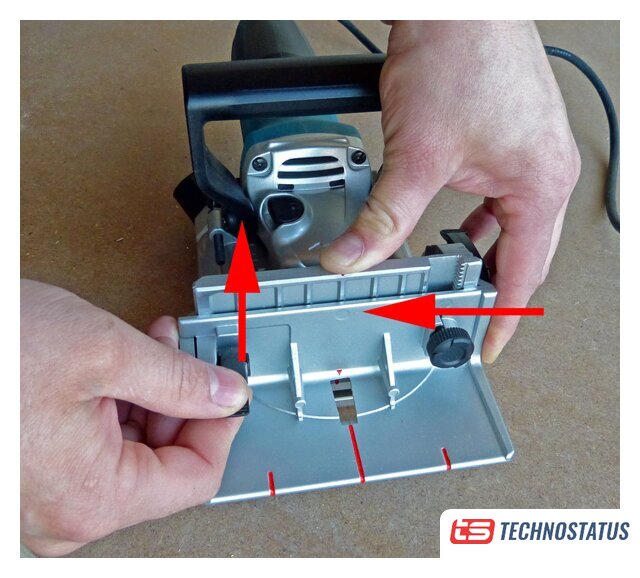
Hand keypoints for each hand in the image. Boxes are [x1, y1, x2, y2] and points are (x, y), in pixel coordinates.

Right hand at [20, 280, 248, 555]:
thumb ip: (180, 380)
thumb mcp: (105, 352)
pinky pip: (95, 445)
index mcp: (92, 497)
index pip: (195, 477)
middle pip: (163, 463)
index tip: (228, 391)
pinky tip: (122, 363)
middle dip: (181, 401)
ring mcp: (47, 497)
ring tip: (152, 346)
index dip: (221, 428)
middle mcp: (67, 512)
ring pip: (130, 449)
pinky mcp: (34, 474)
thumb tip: (227, 395)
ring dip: (150, 395)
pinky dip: (117, 402)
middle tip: (188, 354)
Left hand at [321, 21, 579, 361]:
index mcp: (538, 184)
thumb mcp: (416, 154)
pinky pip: (498, 198)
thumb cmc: (460, 53)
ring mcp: (529, 153)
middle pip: (521, 254)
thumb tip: (351, 257)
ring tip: (451, 278)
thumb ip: (383, 216)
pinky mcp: (507, 139)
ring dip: (480, 253)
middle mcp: (543, 171)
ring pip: (510, 227)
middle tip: (462, 318)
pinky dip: (475, 221)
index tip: (486, 346)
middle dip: (490, 288)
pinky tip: (451, 226)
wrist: (457, 4)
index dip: (500, 317)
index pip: (522, 273)